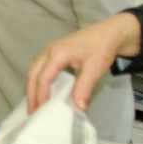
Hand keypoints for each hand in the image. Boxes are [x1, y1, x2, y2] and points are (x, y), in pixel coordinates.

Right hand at [26, 12, 142, 113]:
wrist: (111, 32)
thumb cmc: (102, 47)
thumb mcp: (94, 68)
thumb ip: (84, 88)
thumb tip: (79, 108)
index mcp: (57, 53)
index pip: (43, 78)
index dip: (41, 95)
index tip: (42, 111)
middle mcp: (49, 50)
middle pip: (33, 73)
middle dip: (31, 92)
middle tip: (32, 111)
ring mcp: (50, 49)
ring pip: (34, 69)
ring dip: (32, 86)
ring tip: (34, 103)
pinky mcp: (55, 51)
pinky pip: (40, 66)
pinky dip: (38, 79)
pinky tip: (42, 89)